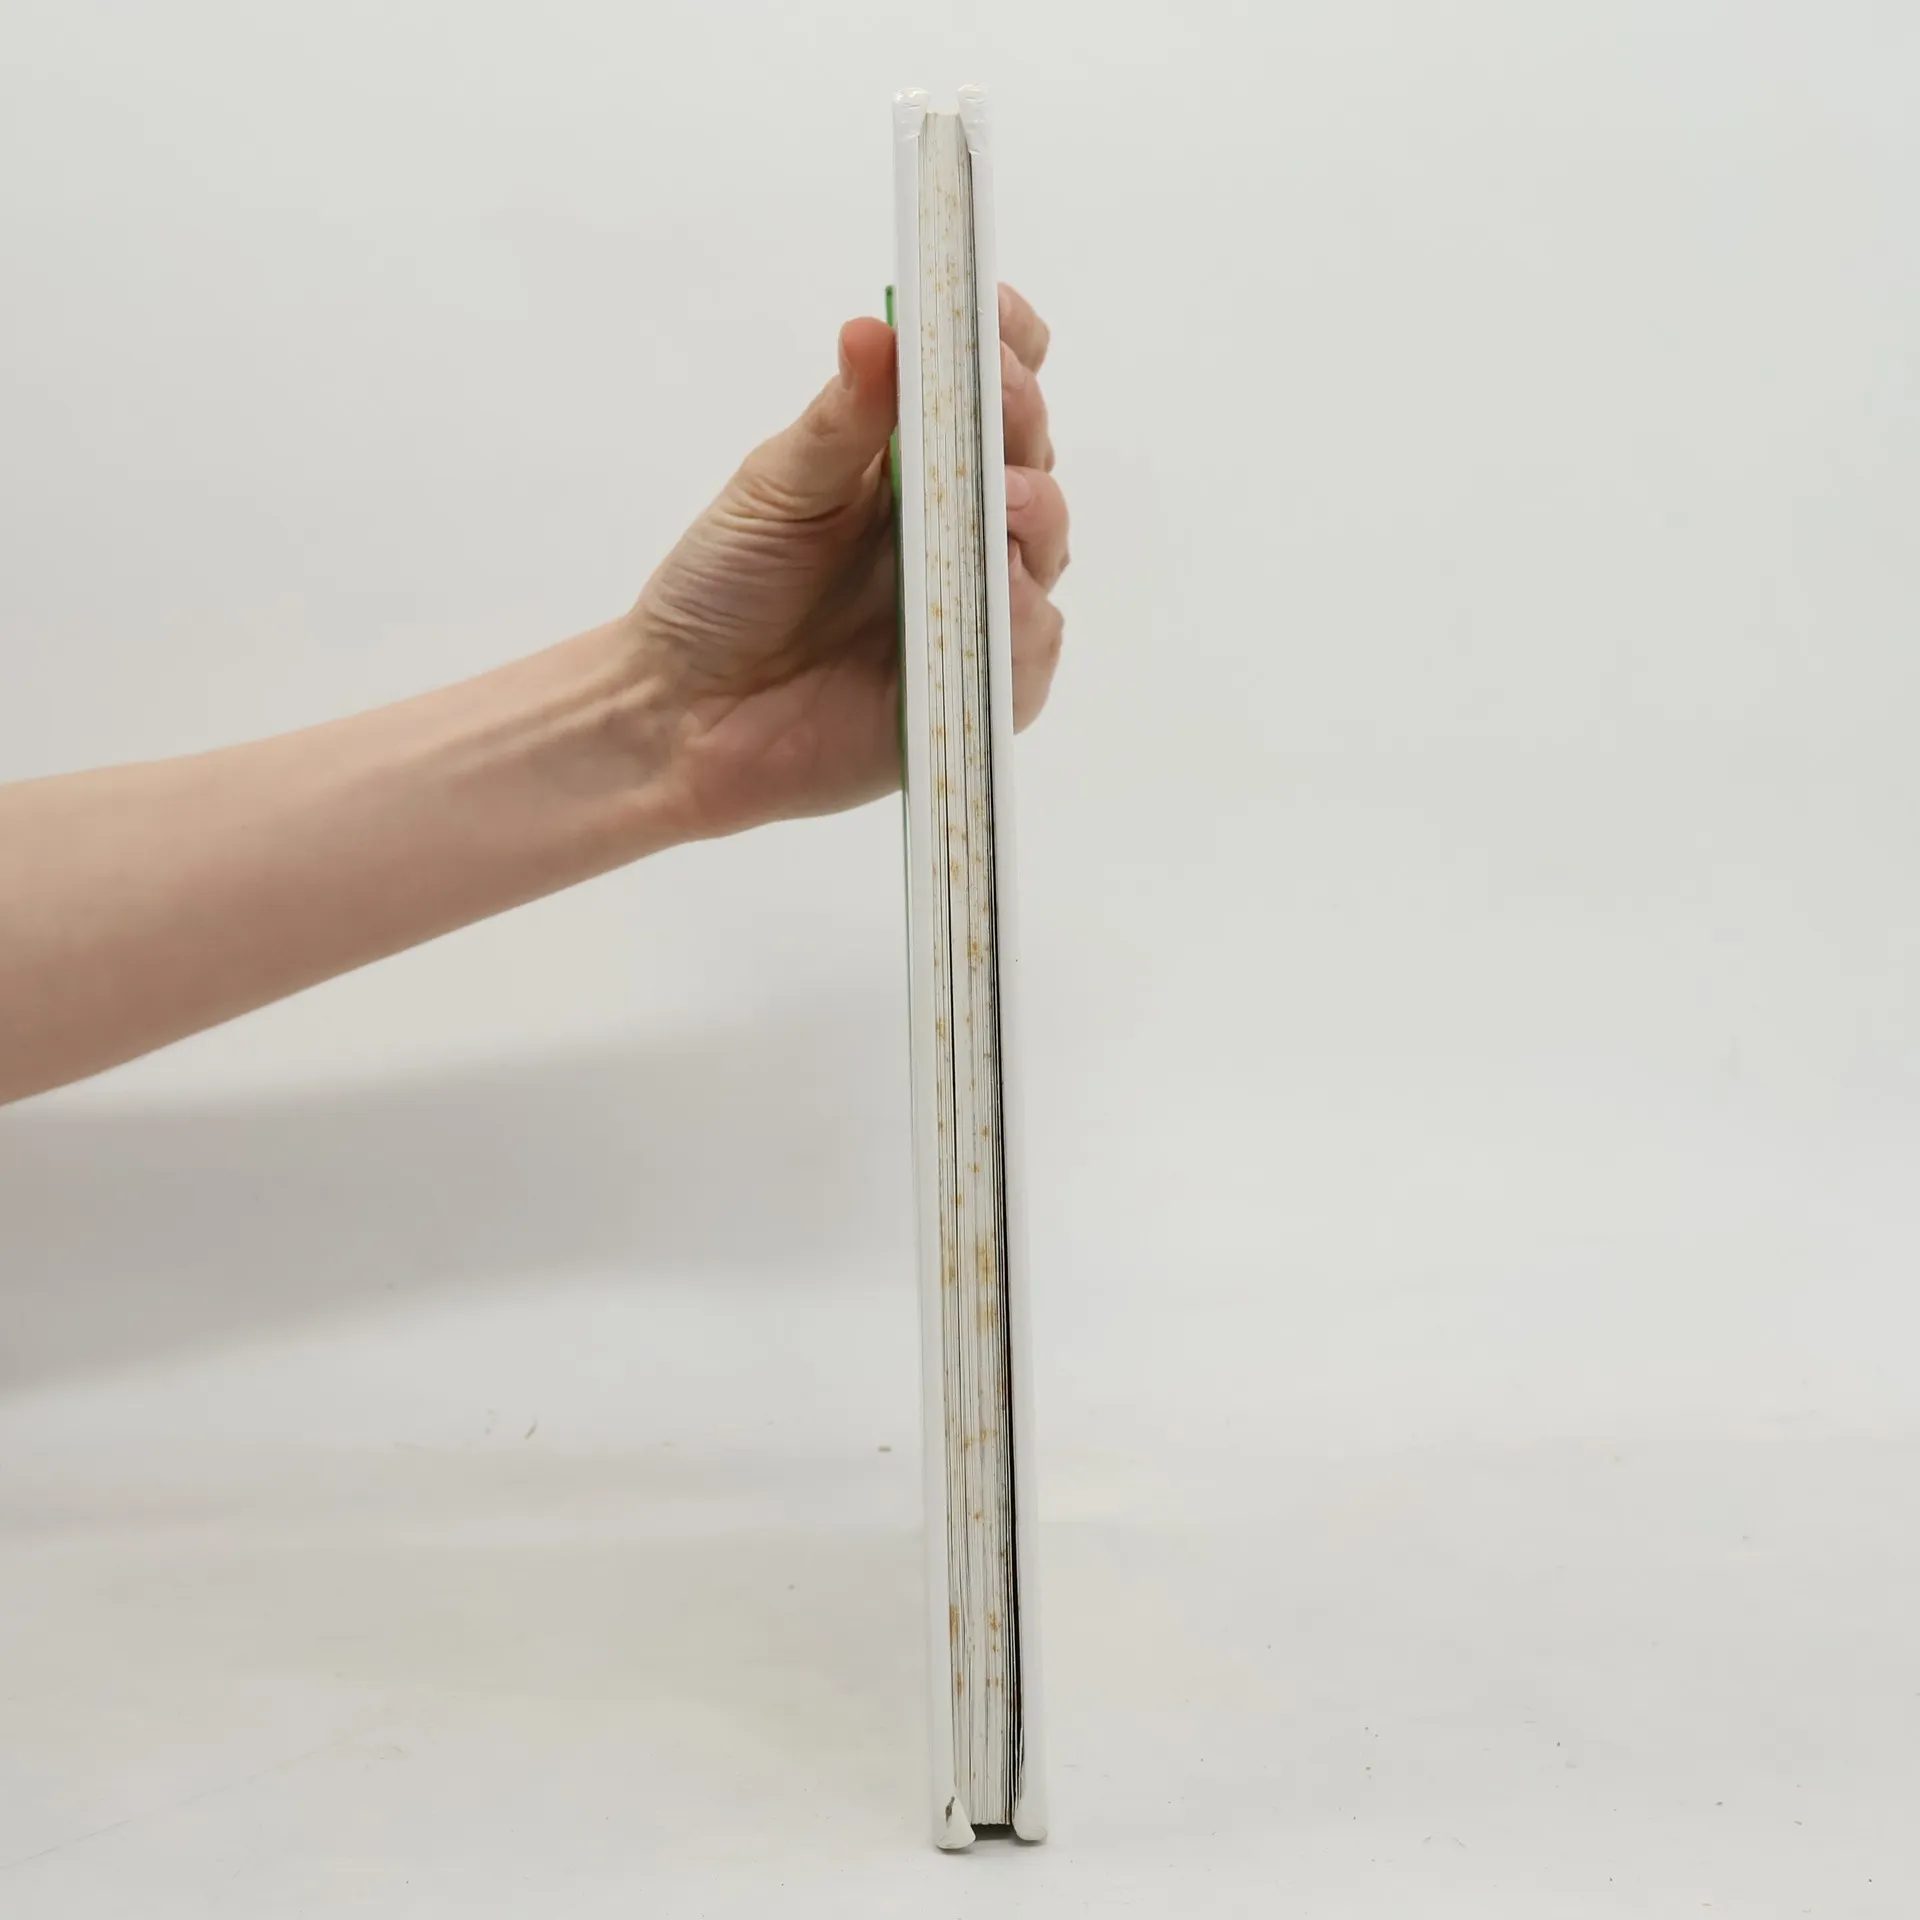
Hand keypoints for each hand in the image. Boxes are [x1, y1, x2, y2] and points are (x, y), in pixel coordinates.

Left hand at [630, 286, 1066, 839]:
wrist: (685, 713)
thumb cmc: (723, 591)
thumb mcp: (775, 489)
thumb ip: (840, 418)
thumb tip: (878, 328)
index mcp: (910, 466)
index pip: (986, 395)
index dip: (1005, 347)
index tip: (996, 309)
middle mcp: (954, 532)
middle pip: (1028, 462)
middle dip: (1023, 422)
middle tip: (1000, 399)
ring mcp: (969, 610)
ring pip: (1042, 554)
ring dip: (1037, 518)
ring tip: (1002, 500)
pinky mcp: (974, 691)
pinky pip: (1029, 657)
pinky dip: (1027, 621)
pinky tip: (1003, 592)